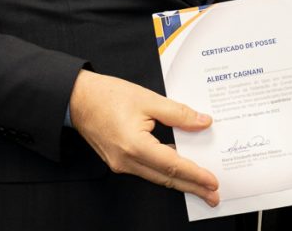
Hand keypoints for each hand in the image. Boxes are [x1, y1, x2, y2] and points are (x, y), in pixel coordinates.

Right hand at [67, 69, 220, 206]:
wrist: (77, 99)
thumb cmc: (107, 96)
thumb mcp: (148, 99)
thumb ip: (178, 113)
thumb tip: (203, 122)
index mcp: (134, 145)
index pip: (172, 165)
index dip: (195, 174)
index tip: (212, 182)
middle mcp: (126, 161)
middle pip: (166, 178)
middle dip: (192, 187)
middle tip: (213, 196)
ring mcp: (120, 164)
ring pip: (157, 177)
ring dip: (180, 182)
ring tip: (201, 187)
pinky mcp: (118, 162)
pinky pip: (147, 171)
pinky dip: (165, 172)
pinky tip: (178, 171)